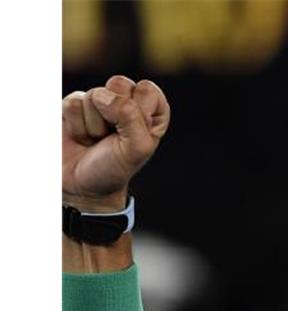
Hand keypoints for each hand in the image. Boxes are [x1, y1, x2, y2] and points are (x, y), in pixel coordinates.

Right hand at [62, 75, 169, 212]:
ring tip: (96, 140)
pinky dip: (76, 125)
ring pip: (94, 94)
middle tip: (113, 136)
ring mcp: (99, 103)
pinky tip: (80, 137)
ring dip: (93, 124)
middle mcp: (127, 103)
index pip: (147, 90)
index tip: (134, 134)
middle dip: (114, 114)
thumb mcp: (136, 149)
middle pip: (119, 83)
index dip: (138, 112)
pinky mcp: (74, 106)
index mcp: (151, 112)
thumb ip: (131, 117)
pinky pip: (72, 103)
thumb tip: (103, 95)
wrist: (82, 187)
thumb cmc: (115, 169)